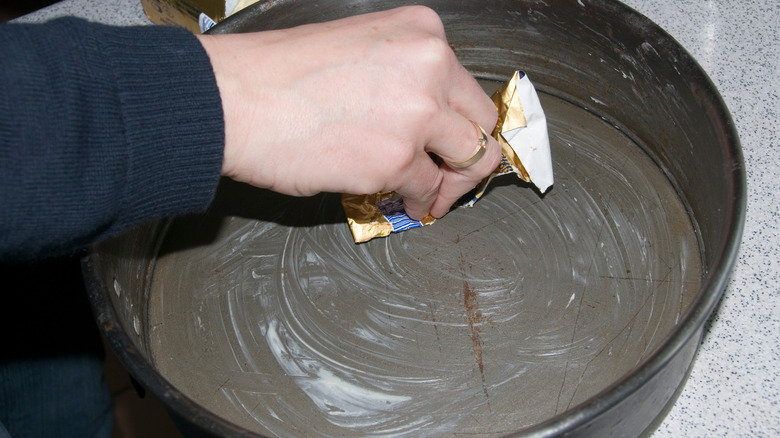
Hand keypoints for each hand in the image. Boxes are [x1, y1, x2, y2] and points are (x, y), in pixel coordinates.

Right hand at [197, 6, 500, 218]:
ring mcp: (417, 113)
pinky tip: (406, 204)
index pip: (466, 86)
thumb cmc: (275, 75)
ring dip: (452, 187)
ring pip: (468, 161)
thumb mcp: (356, 49)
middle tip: (455, 176)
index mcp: (420, 32)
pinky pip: (428, 190)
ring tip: (432, 198)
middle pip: (481, 124)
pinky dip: (420, 202)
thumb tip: (419, 117)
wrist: (233, 99)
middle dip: (471, 158)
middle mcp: (429, 66)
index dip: (462, 122)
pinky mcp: (397, 159)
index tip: (455, 141)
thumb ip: (400, 76)